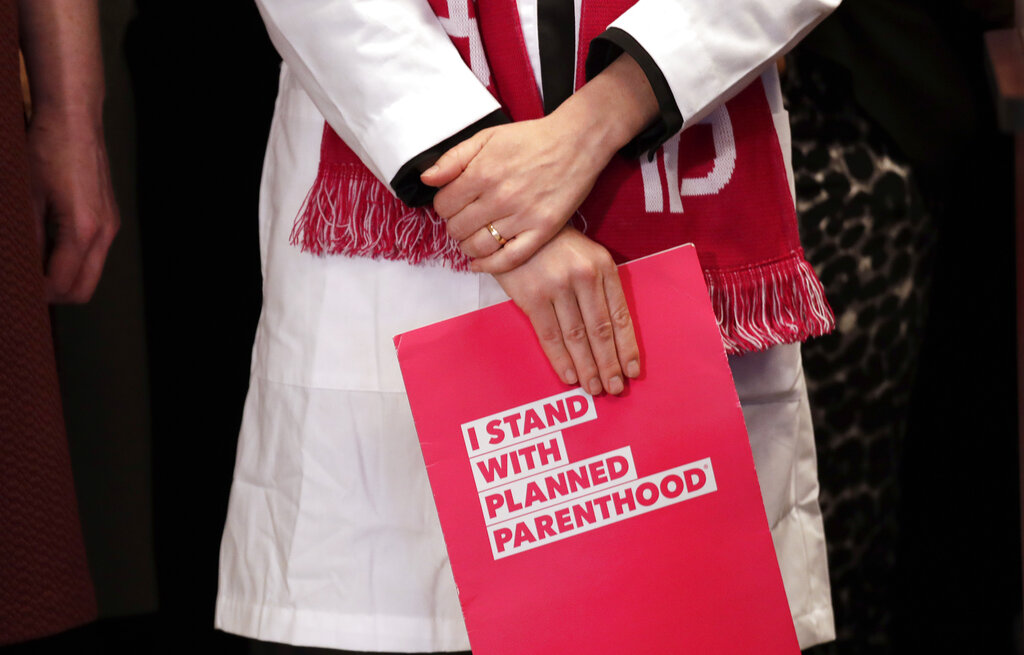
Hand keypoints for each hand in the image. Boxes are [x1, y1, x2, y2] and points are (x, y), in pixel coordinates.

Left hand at [27, 109, 119, 302]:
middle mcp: (103, 232)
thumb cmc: (48, 150)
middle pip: (84, 289)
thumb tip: (20, 269)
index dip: (37, 294)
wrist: (74, 119)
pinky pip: (93, 254)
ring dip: (63, 277)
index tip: (16, 291)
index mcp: (82, 230)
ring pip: (90, 273)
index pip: (62, 284)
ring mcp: (109, 225)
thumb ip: (26, 239)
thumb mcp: (26, 197)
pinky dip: (71, 260)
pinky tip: (47, 245)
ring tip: (32, 265)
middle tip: (25, 287)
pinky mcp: (108, 217)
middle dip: (54, 295)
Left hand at [422, 113, 611, 273]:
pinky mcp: (542, 231)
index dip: (444, 206)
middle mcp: (499, 197)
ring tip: (472, 238)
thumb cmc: (531, 138)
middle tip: (464, 220)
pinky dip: (488, 266)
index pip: (444, 206)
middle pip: (457, 228)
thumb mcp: (487, 137)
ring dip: (468, 246)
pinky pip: (508, 259)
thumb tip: (427, 180)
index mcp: (482, 173)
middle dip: (455, 226)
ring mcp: (521, 217)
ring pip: (478, 246)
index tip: (454, 204)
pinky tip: (479, 263)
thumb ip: (453, 159)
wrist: (576, 142)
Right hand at [493, 225, 639, 394]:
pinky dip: (561, 360)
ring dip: (587, 367)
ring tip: (594, 389)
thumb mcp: (587, 257)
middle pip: (601, 331)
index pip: (620, 315)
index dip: (627, 347)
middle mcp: (584, 277)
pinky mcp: (533, 297)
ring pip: (577, 337)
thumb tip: (612, 335)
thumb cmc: (555, 247)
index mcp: (603, 267)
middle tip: (614, 389)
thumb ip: (600, 288)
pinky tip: (570, 377)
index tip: (632, 371)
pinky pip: (550, 336)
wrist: (513, 229)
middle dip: (609, 364)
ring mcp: (557, 287)